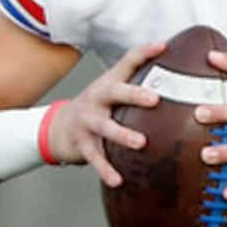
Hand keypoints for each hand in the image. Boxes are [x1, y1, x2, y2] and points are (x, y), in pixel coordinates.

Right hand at [47, 39, 167, 187]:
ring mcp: (87, 122)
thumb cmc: (96, 105)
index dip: (144, 53)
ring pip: (105, 127)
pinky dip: (106, 170)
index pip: (127, 63)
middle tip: (154, 99)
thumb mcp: (111, 86)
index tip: (162, 47)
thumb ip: (135, 73)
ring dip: (122, 135)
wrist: (59, 126)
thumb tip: (167, 52)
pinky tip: (118, 179)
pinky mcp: (82, 144)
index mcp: (108, 83)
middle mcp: (97, 99)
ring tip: (140, 143)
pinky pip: (95, 158)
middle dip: (134, 95)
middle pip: (115, 93)